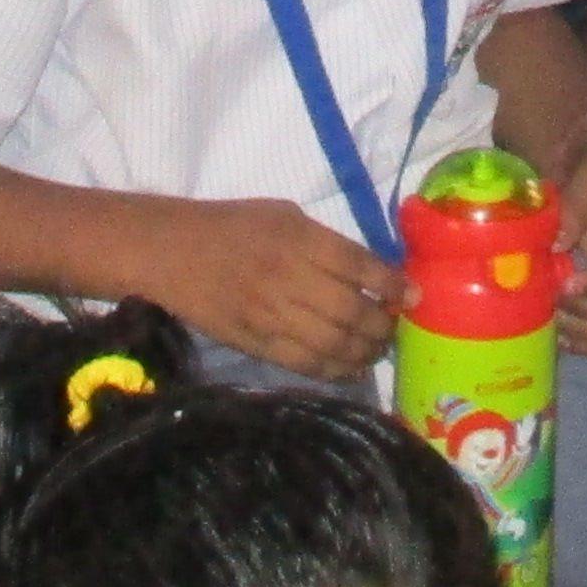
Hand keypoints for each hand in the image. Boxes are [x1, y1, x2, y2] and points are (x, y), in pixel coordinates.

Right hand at [154, 196, 404, 382]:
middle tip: (394, 327)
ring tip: (377, 349)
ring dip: (364, 351)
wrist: (173, 252)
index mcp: (298, 238)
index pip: (359, 266)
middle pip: (352, 311)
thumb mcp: (284, 216)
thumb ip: (326, 243)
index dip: (392, 284)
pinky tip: (350, 367)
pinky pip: (304, 364)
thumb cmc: (234, 225)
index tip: (413, 294)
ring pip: (333, 344)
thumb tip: (371, 273)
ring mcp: (271, 315)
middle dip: (382, 324)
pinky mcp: (256, 344)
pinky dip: (334, 370)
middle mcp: (289, 278)